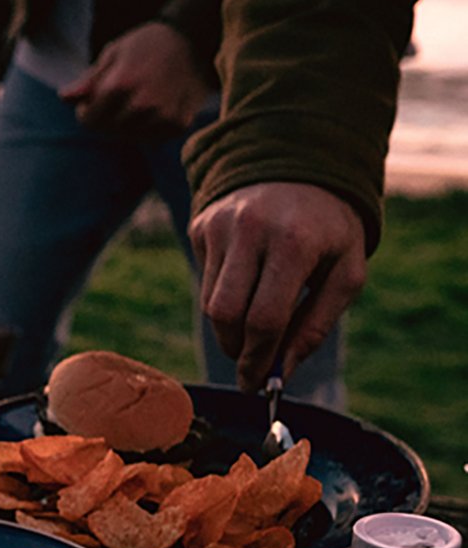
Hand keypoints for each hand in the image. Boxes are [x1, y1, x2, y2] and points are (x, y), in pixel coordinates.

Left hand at [59, 21, 210, 138]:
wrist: (192, 40)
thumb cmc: (145, 45)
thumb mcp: (113, 54)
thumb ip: (89, 81)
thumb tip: (63, 98)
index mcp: (120, 85)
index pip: (89, 121)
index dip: (86, 112)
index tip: (92, 101)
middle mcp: (142, 105)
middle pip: (109, 131)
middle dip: (106, 118)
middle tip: (119, 97)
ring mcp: (162, 116)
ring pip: (130, 137)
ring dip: (128, 125)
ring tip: (138, 101)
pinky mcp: (178, 125)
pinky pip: (152, 139)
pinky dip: (149, 128)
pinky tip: (155, 108)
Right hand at [189, 182, 367, 391]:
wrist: (300, 163)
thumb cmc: (329, 228)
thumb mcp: (346, 273)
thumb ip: (316, 324)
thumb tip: (282, 372)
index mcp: (294, 242)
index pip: (264, 318)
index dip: (257, 359)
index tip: (255, 384)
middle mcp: (251, 230)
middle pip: (225, 315)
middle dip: (237, 349)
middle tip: (251, 364)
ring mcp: (220, 225)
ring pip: (208, 302)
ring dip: (229, 327)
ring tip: (255, 322)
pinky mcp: (201, 225)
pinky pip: (204, 279)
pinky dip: (223, 294)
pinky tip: (247, 278)